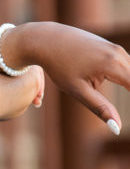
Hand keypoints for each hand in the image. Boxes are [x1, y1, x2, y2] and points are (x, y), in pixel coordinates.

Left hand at [11, 23, 129, 130]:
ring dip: (128, 83)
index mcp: (112, 64)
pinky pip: (124, 64)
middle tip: (99, 90)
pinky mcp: (110, 46)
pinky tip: (112, 81)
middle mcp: (118, 53)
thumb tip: (117, 128)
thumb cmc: (59, 66)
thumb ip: (100, 108)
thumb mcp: (77, 90)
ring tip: (92, 83)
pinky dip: (126, 76)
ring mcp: (115, 48)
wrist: (47, 40)